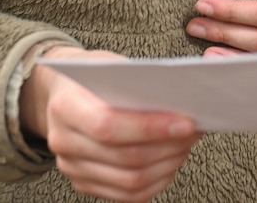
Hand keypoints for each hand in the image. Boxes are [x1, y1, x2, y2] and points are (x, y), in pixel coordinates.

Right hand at [20, 48, 198, 202]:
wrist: (65, 93)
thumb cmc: (95, 75)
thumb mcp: (112, 66)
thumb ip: (140, 83)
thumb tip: (185, 100)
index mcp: (65, 107)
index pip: (108, 126)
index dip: (151, 128)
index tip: (187, 123)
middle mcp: (62, 141)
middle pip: (124, 157)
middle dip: (168, 147)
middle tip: (194, 132)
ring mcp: (71, 167)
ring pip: (129, 181)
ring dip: (167, 165)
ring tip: (187, 145)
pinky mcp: (84, 183)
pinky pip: (127, 195)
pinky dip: (157, 181)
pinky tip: (172, 162)